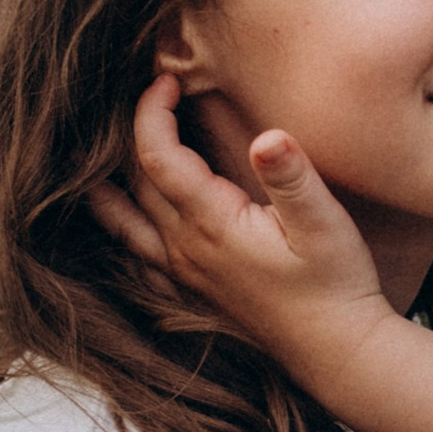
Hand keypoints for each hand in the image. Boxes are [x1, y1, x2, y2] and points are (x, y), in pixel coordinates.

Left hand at [92, 76, 393, 387]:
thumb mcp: (324, 224)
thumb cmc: (337, 284)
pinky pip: (138, 257)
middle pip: (136, 180)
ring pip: (125, 220)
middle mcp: (185, 248)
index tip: (166, 79)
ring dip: (109, 182)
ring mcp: (184, 274)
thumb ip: (292, 177)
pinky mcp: (192, 294)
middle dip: (135, 132)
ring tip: (95, 153)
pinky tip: (119, 222)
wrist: (337, 352)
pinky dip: (120, 230)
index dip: (153, 110)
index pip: (157, 154)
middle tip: (149, 97)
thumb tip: (269, 136)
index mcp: (211, 222)